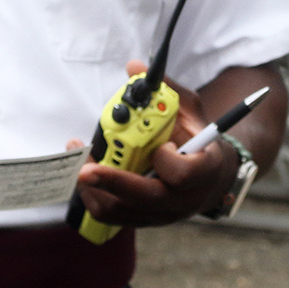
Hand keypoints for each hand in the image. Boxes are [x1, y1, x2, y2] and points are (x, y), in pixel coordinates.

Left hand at [73, 64, 237, 227]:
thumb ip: (164, 90)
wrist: (209, 178)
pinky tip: (85, 175)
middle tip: (85, 168)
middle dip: (113, 182)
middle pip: (145, 198)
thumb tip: (135, 67)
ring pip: (122, 211)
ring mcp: (161, 214)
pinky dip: (93, 196)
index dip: (166, 160)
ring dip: (95, 189)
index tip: (160, 144)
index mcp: (203, 170)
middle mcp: (182, 199)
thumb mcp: (190, 111)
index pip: (183, 174)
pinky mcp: (143, 219)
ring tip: (79, 164)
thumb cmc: (197, 141)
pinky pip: (111, 215)